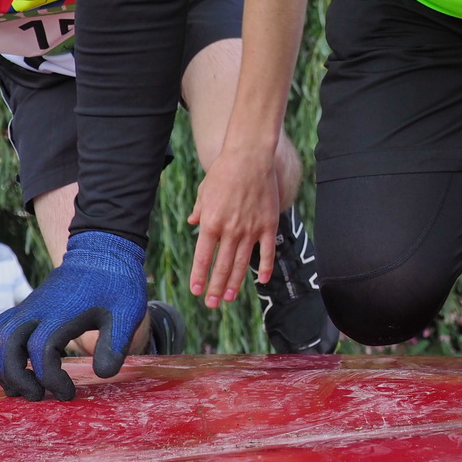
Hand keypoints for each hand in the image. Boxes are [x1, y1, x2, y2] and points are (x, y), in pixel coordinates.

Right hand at [0, 231, 146, 400]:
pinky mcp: (27, 306)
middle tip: (37, 395)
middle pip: (8, 344)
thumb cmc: (117, 283)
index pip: (42, 351)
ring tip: (21, 387)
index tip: (68, 392)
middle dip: (16, 376)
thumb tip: (102, 373)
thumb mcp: (126, 312)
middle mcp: (39, 309)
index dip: (51, 378)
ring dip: (2, 366)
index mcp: (63, 313)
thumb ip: (115, 343)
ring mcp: (29, 306)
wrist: (102, 250)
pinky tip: (17, 368)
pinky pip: (0, 329)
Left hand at [187, 148, 278, 307]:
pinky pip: (267, 252)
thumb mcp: (204, 191)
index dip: (199, 276)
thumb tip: (192, 223)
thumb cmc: (223, 172)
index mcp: (211, 223)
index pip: (202, 257)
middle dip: (216, 288)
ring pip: (242, 264)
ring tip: (229, 298)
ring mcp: (251, 229)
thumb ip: (199, 211)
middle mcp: (230, 230)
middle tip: (212, 303)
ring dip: (234, 283)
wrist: (249, 157)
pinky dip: (265, 268)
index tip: (196, 291)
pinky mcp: (268, 225)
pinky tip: (262, 281)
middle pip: (222, 266)